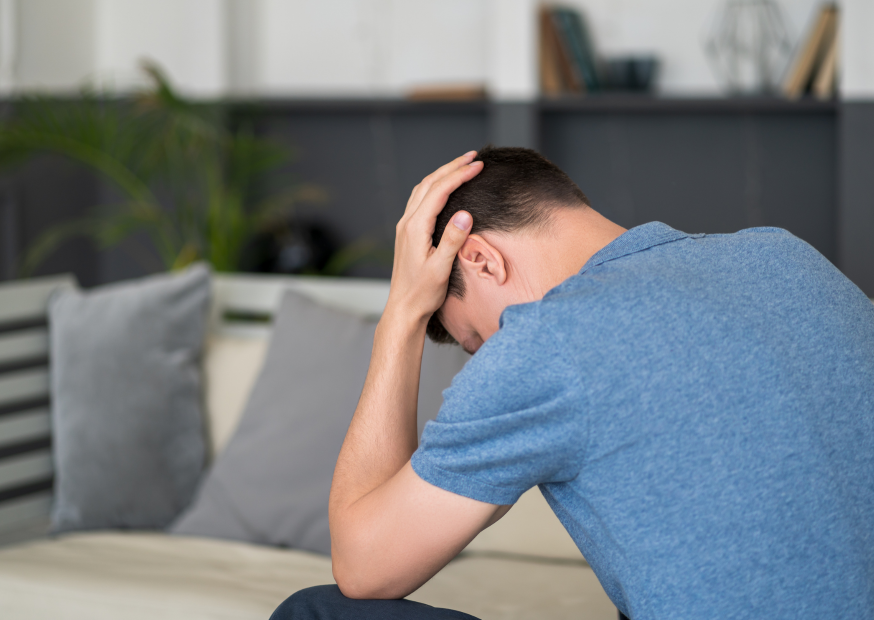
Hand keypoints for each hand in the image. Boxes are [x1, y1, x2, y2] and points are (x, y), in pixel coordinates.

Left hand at [385, 151, 482, 323]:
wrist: (404, 308)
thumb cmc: (423, 293)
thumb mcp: (441, 269)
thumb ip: (453, 240)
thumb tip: (466, 214)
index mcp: (415, 228)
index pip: (439, 191)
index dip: (460, 175)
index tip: (479, 165)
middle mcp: (407, 223)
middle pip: (429, 183)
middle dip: (452, 167)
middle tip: (474, 156)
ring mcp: (405, 226)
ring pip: (423, 189)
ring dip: (442, 174)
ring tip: (462, 165)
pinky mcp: (407, 232)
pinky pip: (419, 200)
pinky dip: (434, 186)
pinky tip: (444, 188)